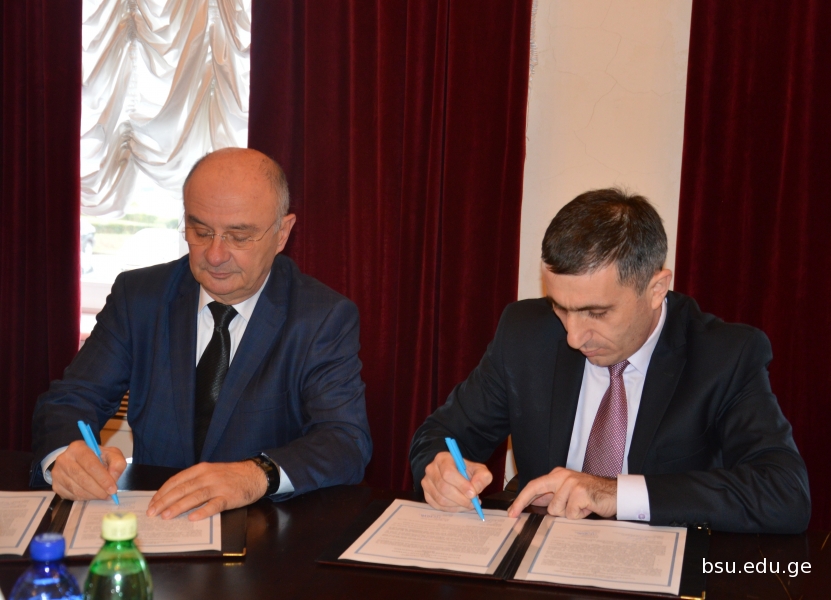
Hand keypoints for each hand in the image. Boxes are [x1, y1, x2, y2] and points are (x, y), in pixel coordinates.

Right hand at [51, 440, 125, 500]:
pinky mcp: (56, 485)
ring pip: (76, 489)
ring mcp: (57, 473)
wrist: (78, 460)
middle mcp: (64, 459)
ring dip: (92, 495)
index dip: (103, 478)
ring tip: (103, 495)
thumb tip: (113, 477)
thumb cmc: (97, 457)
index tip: (113, 489)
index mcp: (78, 448)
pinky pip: (71, 495)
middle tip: (109, 494)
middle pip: (83, 478)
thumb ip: (117, 463)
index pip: (91, 465)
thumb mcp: (111, 455)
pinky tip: (92, 495)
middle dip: (98, 489)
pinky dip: (84, 498)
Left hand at [146, 461, 266, 520]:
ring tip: (166, 516)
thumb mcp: (211, 472)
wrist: (255, 474)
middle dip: (165, 502)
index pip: (176, 481)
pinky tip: (193, 518)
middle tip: (153, 513)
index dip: (162, 492)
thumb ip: (194, 481)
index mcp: (201, 469)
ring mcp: (218, 486)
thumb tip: (172, 495)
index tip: (152, 503)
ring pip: (195, 497)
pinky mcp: (229, 497)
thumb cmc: (230, 475)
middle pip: (182, 489)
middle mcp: (207, 476)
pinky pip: (214, 505)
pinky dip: (202, 512)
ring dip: (179, 507)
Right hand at [421, 451, 491, 512]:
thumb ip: (482, 477)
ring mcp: (426, 483)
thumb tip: (475, 489)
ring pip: (440, 499)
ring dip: (457, 505)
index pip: (448, 473)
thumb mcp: (478, 469)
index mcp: (442, 459)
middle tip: (473, 502)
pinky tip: (461, 505)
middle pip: (443, 488)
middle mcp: (431, 469)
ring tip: (469, 504)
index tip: (473, 494)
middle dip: (461, 498)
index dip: (461, 485)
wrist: (456, 474)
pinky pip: (438, 506)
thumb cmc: (466, 471)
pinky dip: (452, 509)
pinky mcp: (427, 495)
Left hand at [507, 467, 616, 518]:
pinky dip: (578, 516)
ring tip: (580, 508)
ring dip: (567, 514)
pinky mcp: (580, 493)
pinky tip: (587, 508)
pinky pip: (570, 513)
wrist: (615, 494)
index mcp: (558, 475)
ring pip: (555, 509)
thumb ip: (551, 496)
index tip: (512, 511)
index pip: (534, 485)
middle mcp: (562, 476)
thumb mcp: (568, 494)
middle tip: (513, 514)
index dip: (521, 499)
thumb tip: (532, 502)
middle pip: (536, 489)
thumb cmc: (591, 495)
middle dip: (522, 502)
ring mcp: (571, 483)